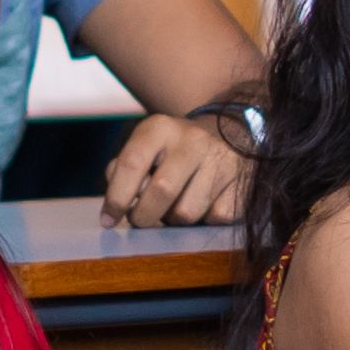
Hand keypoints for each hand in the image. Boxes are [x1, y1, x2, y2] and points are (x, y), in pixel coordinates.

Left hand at [98, 108, 256, 227]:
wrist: (227, 132)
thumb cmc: (172, 149)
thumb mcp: (144, 146)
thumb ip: (123, 170)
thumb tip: (117, 205)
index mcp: (160, 128)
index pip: (132, 163)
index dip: (116, 198)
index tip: (107, 220)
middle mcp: (192, 140)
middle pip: (161, 191)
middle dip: (144, 216)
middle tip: (139, 220)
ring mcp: (220, 160)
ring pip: (187, 213)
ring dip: (173, 220)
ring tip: (174, 206)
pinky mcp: (241, 182)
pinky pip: (214, 219)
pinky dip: (204, 220)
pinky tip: (202, 204)